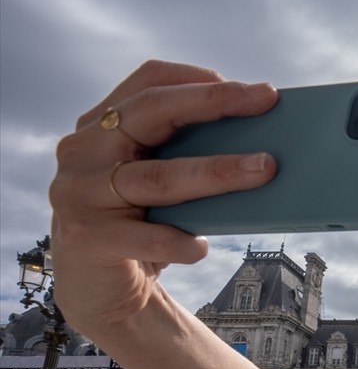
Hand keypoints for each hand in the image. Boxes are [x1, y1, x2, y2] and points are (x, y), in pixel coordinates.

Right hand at [49, 60, 278, 334]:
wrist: (99, 290)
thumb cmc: (139, 226)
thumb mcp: (159, 182)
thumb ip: (187, 157)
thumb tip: (260, 149)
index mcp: (101, 125)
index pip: (148, 82)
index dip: (198, 78)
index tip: (252, 88)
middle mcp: (84, 151)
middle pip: (151, 113)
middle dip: (213, 103)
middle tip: (265, 101)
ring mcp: (81, 193)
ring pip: (159, 177)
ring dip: (217, 172)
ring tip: (264, 169)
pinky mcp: (89, 237)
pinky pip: (145, 236)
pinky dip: (179, 240)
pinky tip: (202, 247)